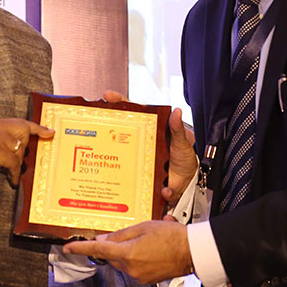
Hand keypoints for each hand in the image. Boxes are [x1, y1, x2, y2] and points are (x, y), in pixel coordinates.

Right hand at [0, 118, 53, 189]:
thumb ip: (5, 140)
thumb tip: (25, 145)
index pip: (20, 122)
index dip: (37, 128)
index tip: (50, 132)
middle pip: (24, 135)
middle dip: (22, 150)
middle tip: (12, 162)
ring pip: (19, 151)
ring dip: (16, 164)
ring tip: (8, 172)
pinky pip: (14, 163)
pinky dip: (14, 173)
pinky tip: (11, 179)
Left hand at [61, 219, 190, 283]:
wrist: (193, 251)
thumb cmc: (173, 237)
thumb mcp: (144, 227)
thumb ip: (121, 234)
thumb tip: (103, 239)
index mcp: (128, 254)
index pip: (98, 250)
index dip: (81, 248)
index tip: (68, 248)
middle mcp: (131, 268)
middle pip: (112, 256)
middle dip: (115, 245)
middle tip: (130, 234)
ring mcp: (139, 276)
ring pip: (123, 262)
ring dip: (128, 251)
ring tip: (147, 240)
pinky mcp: (147, 280)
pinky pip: (134, 267)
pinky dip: (137, 258)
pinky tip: (151, 249)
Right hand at [100, 91, 196, 206]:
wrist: (189, 179)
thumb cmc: (183, 156)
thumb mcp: (182, 140)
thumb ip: (177, 128)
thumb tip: (177, 111)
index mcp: (149, 132)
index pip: (132, 114)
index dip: (119, 104)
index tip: (107, 96)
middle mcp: (140, 145)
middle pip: (120, 135)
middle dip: (106, 129)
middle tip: (97, 124)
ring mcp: (139, 162)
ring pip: (121, 159)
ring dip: (115, 160)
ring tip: (115, 160)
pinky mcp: (143, 179)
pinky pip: (138, 184)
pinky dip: (146, 189)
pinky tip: (163, 190)